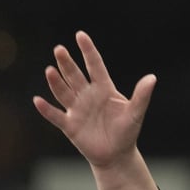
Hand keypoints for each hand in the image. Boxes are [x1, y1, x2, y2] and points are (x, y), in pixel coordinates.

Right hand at [33, 31, 156, 168]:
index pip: (95, 65)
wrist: (117, 155)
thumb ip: (142, 95)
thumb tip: (152, 78)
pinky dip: (47, 109)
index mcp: (104, 89)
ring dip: (56, 82)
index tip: (80, 35)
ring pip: (64, 92)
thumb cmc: (127, 131)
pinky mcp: (70, 125)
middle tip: (59, 49)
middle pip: (75, 76)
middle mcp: (88, 96)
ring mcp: (77, 110)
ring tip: (50, 70)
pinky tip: (37, 100)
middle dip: (67, 63)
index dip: (88, 51)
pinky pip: (56, 115)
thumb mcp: (136, 113)